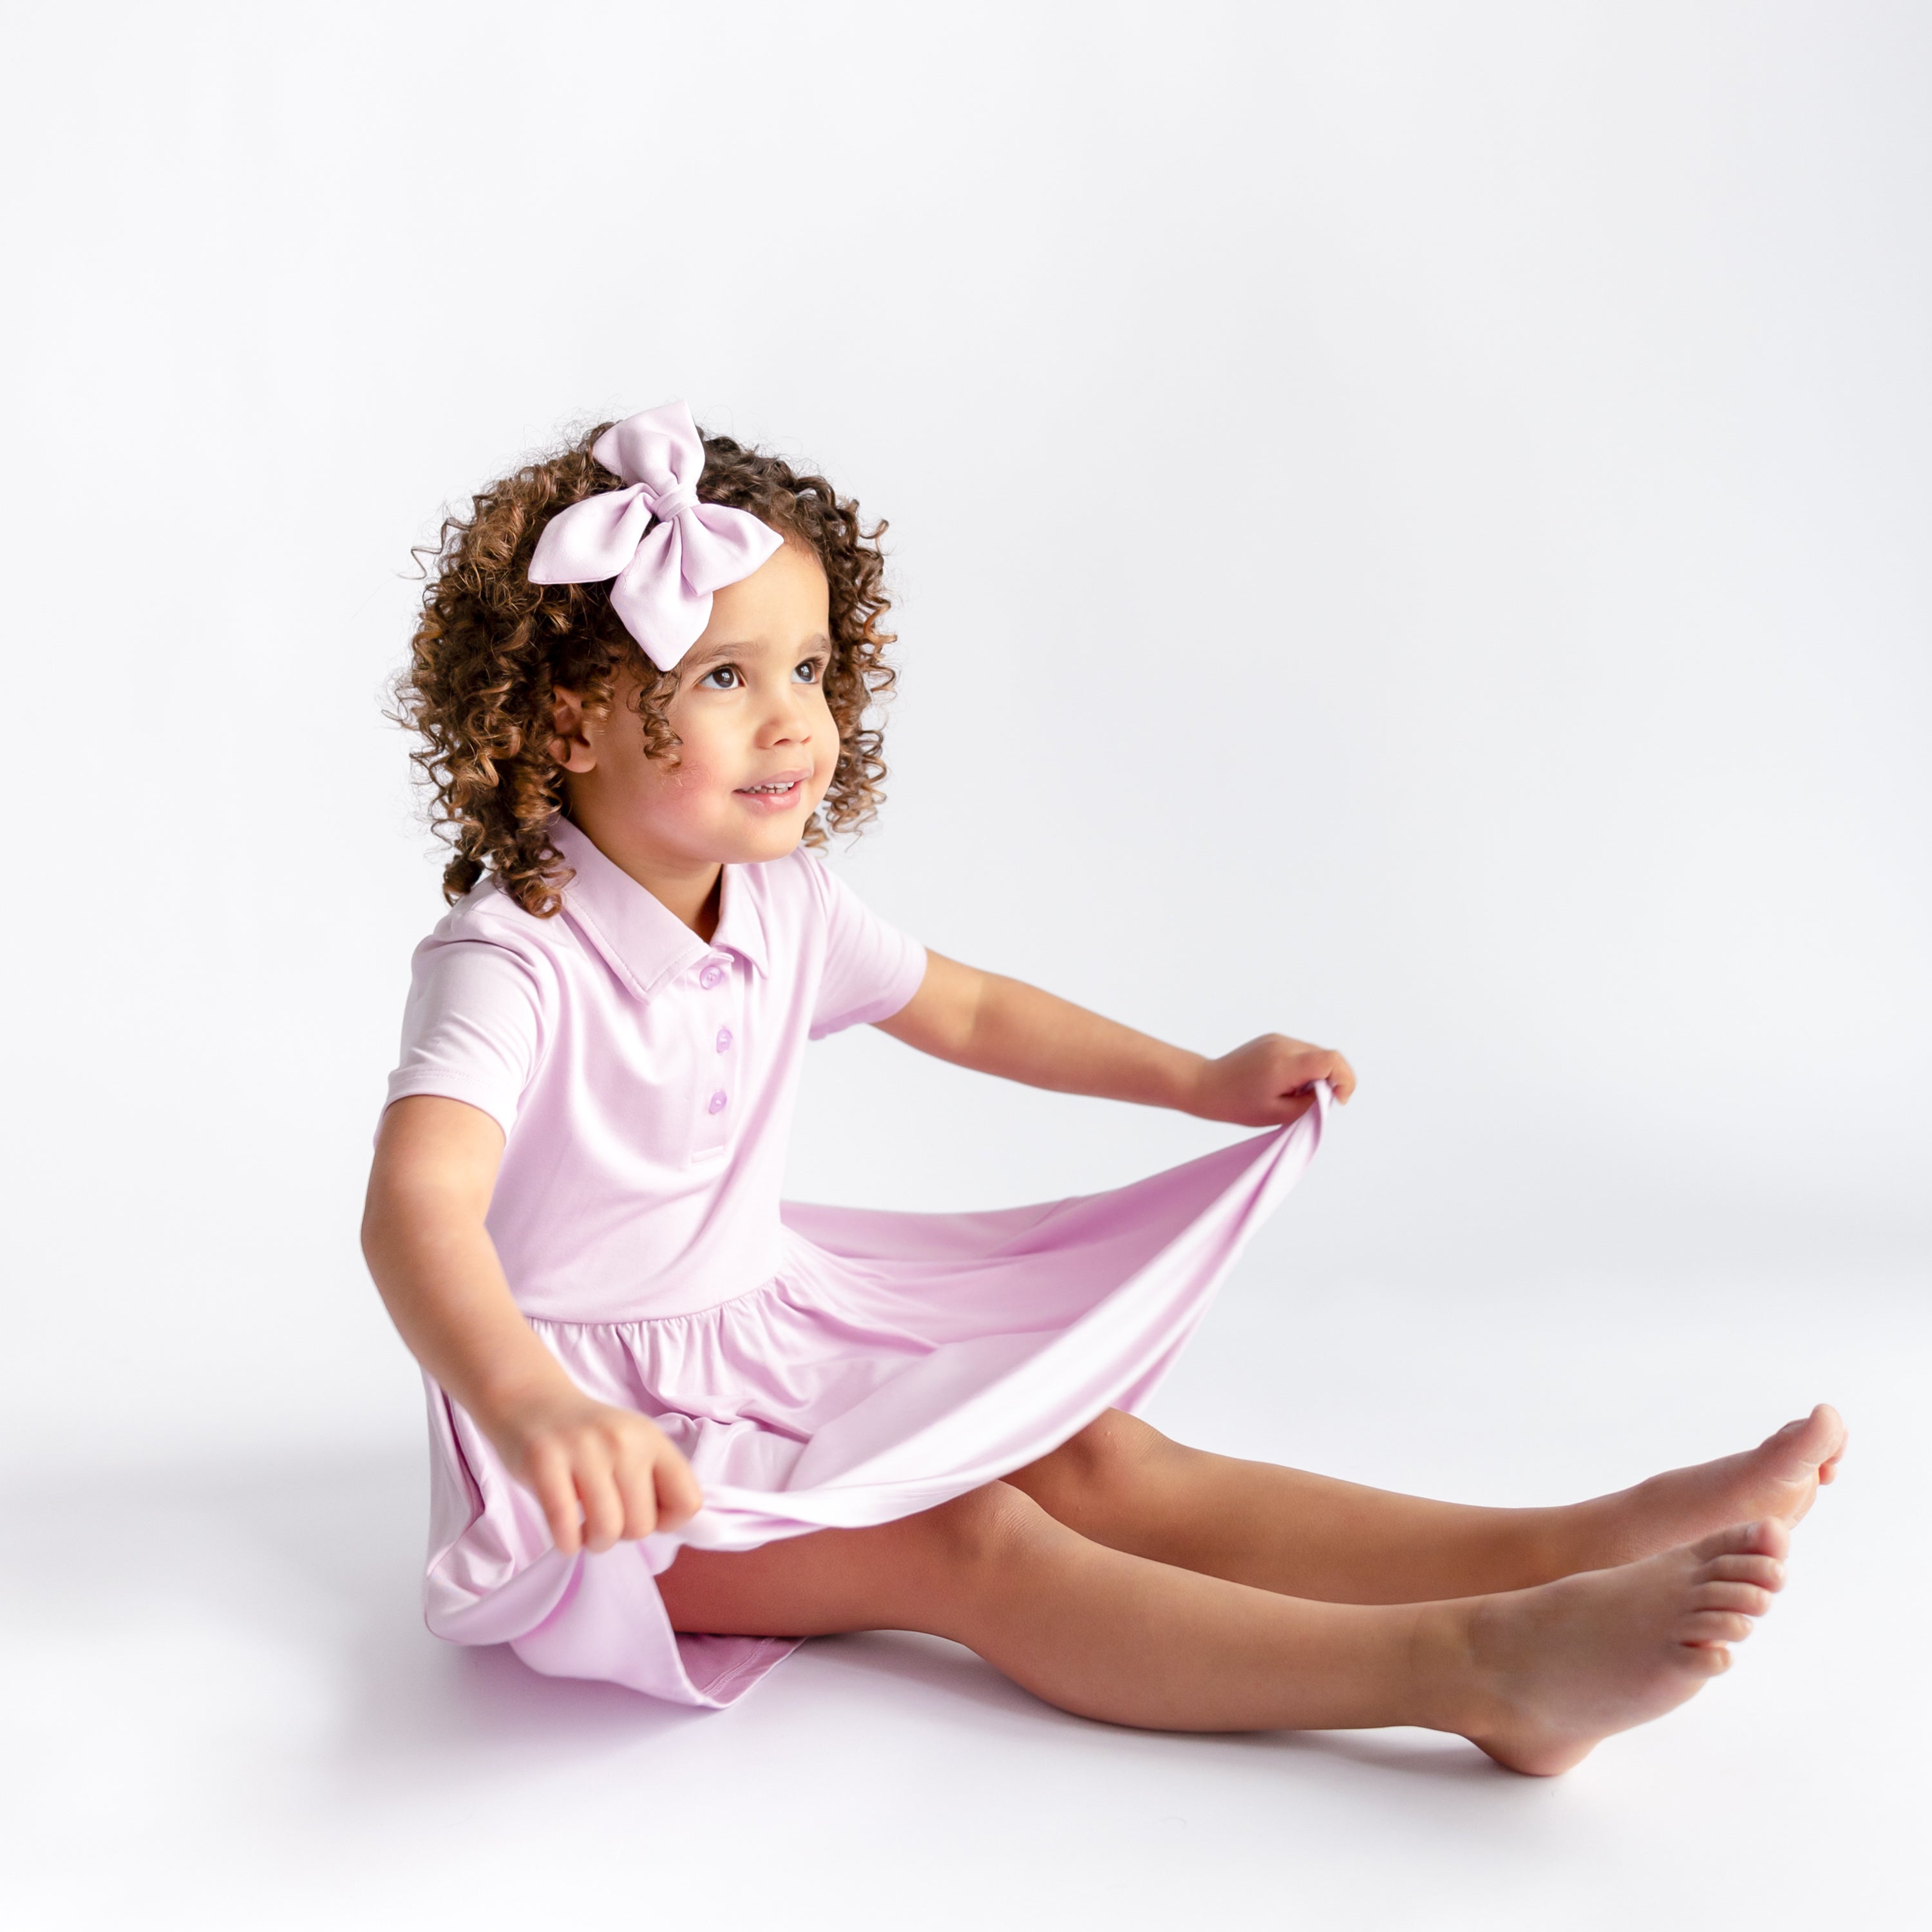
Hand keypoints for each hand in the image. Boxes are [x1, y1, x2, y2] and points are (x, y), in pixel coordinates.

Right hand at [485, 1387, 704, 1554]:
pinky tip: (565, 1534)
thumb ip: (654, 1479)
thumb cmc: (587, 1436)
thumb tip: (671, 1526)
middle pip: (643, 1525)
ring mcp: (583, 1450)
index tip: (643, 1513)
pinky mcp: (545, 1461)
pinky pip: (565, 1526)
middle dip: (623, 1535)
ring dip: (595, 1543)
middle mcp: (623, 1441)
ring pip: (608, 1530)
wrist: (531, 1401)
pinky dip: (567, 1543)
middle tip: (604, 1517)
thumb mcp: (632, 1444)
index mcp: (652, 1439)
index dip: (669, 1522)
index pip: (688, 1501)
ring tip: (585, 1530)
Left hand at [1186, 1033, 1355, 1126]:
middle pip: (1326, 1057)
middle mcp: (1284, 1045)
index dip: (1345, 1080)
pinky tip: (1284, 1082)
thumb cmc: (1237, 1104)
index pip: (1331, 1060)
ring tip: (1293, 1092)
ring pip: (1315, 1054)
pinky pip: (1300, 1052)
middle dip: (1329, 1081)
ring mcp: (1278, 1039)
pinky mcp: (1273, 1039)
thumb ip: (1311, 1104)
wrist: (1206, 1086)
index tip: (1337, 1100)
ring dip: (1316, 1074)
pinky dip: (1303, 1068)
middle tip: (1310, 1101)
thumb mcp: (1279, 1114)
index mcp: (1285, 1064)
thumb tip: (1329, 1093)